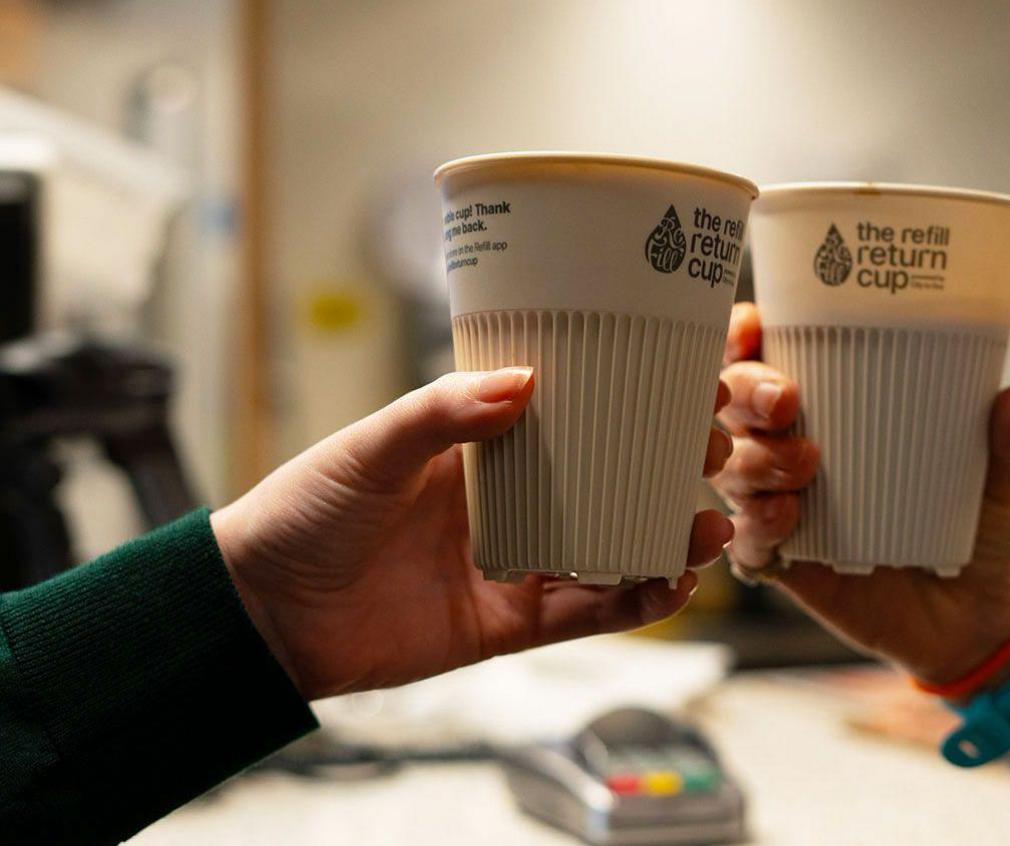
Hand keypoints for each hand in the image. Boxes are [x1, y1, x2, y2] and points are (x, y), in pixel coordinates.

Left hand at [212, 367, 734, 699]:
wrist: (263, 614)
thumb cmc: (303, 514)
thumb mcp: (369, 448)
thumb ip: (442, 415)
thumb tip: (523, 383)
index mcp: (480, 449)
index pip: (570, 417)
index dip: (627, 403)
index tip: (685, 385)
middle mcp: (509, 503)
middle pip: (608, 482)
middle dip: (665, 471)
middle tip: (711, 457)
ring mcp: (516, 564)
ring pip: (610, 548)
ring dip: (664, 540)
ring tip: (708, 529)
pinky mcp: (509, 624)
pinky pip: (585, 614)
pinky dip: (631, 602)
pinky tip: (667, 584)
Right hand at [711, 303, 1009, 689]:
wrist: (973, 621)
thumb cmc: (975, 531)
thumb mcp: (999, 485)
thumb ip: (1009, 445)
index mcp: (834, 408)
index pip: (768, 357)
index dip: (743, 336)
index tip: (755, 326)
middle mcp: (793, 449)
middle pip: (732, 405)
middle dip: (745, 392)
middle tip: (787, 401)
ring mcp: (783, 505)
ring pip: (730, 467)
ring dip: (753, 459)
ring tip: (802, 467)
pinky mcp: (785, 563)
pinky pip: (746, 542)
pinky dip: (755, 527)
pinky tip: (785, 520)